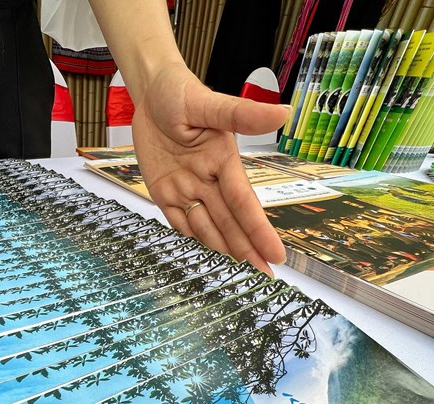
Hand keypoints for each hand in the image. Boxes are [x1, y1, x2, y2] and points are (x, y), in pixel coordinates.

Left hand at [131, 63, 289, 273]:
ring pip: (206, 227)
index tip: (276, 255)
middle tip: (264, 279)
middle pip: (229, 222)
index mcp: (224, 162)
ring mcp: (187, 188)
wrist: (150, 93)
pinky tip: (205, 259)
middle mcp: (209, 180)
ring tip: (237, 277)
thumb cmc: (181, 92)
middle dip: (246, 251)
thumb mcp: (210, 102)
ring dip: (221, 250)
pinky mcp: (165, 192)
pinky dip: (192, 240)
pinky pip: (179, 222)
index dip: (259, 231)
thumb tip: (283, 113)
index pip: (244, 203)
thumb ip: (242, 114)